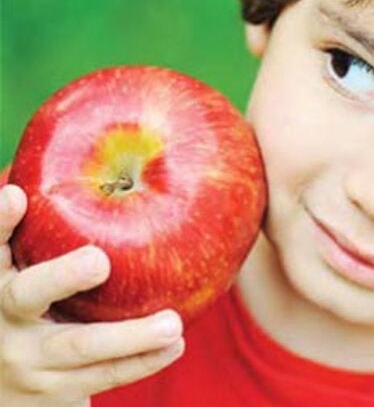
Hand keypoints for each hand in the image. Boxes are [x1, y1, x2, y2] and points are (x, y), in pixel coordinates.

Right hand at [0, 184, 184, 405]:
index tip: (15, 195)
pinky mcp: (54, 391)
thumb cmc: (36, 307)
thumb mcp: (27, 271)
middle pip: (26, 294)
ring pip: (78, 346)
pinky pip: (104, 375)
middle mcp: (2, 316)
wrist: (10, 386)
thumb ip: (48, 236)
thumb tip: (117, 171)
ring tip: (171, 324)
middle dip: (61, 276)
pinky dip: (142, 361)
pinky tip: (173, 345)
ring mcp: (26, 360)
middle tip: (98, 260)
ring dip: (129, 337)